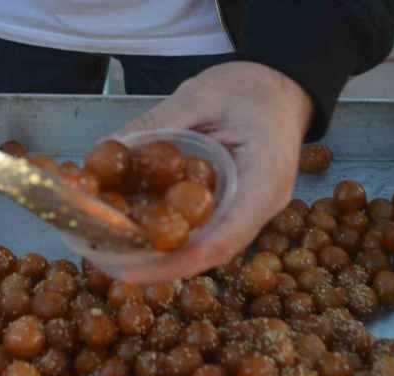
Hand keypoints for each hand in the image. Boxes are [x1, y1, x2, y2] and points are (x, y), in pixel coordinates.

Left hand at [110, 62, 312, 282]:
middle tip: (115, 267)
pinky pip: (209, 232)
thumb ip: (160, 122)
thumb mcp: (202, 95)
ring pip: (210, 248)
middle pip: (213, 252)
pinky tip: (143, 235)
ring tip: (121, 257)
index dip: (178, 261)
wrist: (283, 89)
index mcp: (264, 177)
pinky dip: (176, 239)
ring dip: (167, 258)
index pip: (223, 237)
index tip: (134, 269)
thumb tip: (111, 150)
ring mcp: (254, 211)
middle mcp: (264, 205)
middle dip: (164, 267)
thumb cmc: (252, 88)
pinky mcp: (241, 208)